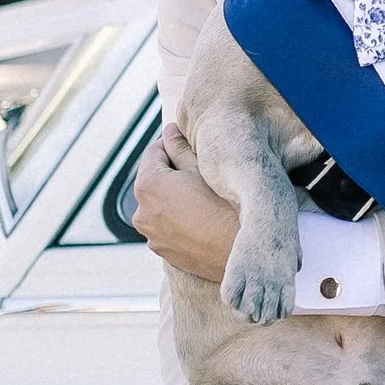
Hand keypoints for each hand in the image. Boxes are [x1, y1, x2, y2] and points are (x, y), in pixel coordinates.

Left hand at [133, 125, 241, 280]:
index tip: (188, 144)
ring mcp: (152, 236)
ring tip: (202, 196)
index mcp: (148, 186)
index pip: (153, 153)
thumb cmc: (227, 207)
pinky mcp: (164, 253)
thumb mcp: (204, 169)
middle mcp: (142, 212)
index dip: (171, 144)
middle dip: (171, 172)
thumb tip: (169, 132)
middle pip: (153, 180)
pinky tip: (201, 218)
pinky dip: (177, 219)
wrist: (243, 253)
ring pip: (159, 205)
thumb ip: (181, 148)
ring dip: (173, 197)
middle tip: (199, 170)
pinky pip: (166, 227)